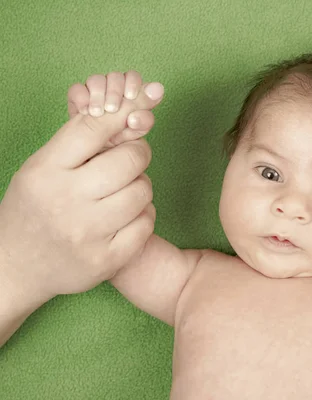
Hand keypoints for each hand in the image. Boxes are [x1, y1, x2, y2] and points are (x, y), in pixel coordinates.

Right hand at [0, 79, 163, 298]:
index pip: (93, 129)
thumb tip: (126, 112)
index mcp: (45, 171)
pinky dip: (143, 215)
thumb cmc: (35, 208)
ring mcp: (87, 232)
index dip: (122, 117)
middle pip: (130, 160)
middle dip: (138, 154)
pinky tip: (126, 217)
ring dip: (141, 186)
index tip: (137, 114)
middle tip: (131, 159)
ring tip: (124, 191)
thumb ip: (79, 143)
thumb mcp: (42, 168)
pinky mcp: (107, 259)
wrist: (15, 267)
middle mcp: (65, 200)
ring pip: (143, 191)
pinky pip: (147, 223)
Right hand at [67, 70, 154, 148]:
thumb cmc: (119, 145)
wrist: (95, 158)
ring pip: (96, 80)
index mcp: (131, 97)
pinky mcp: (78, 101)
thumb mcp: (133, 131)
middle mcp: (114, 92)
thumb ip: (145, 113)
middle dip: (115, 90)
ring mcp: (95, 95)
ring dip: (98, 94)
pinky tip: (84, 111)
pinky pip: (77, 89)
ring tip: (97, 113)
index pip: (133, 78)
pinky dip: (81, 97)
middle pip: (116, 76)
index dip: (133, 83)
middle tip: (112, 108)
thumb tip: (159, 89)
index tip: (130, 96)